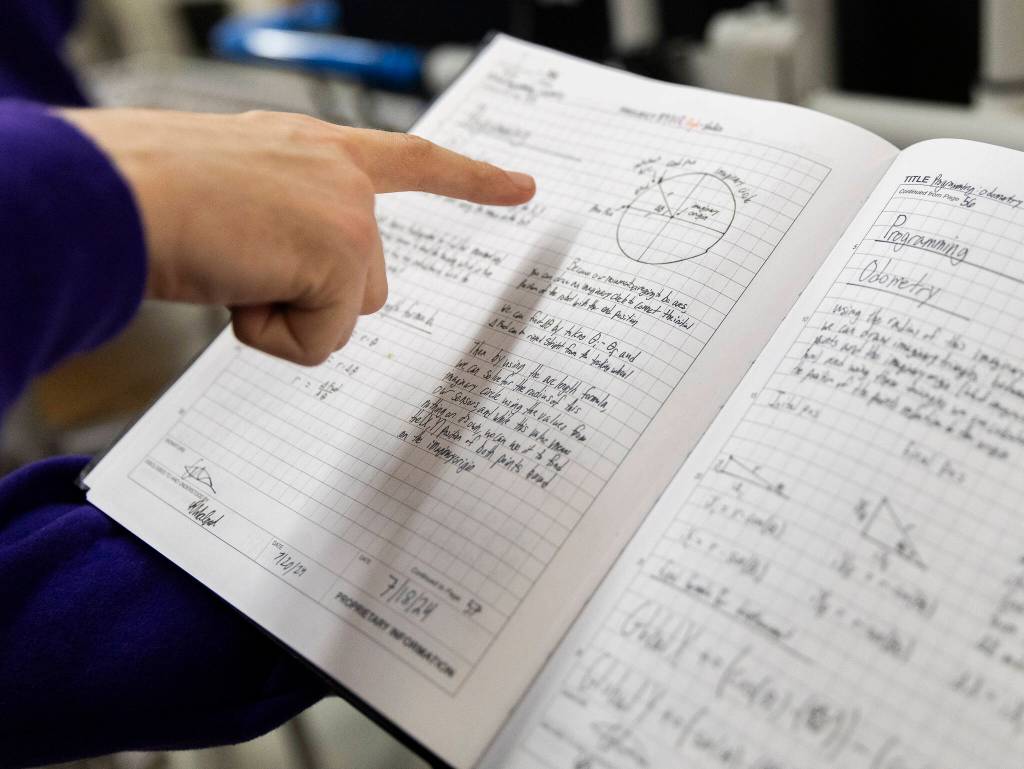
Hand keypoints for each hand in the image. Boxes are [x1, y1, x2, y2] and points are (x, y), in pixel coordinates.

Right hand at [58, 108, 535, 364]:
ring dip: (286, 314)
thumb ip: (291, 228)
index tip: (523, 187)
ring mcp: (346, 212)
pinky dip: (271, 335)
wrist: (117, 191)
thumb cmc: (154, 194)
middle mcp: (341, 172)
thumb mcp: (240, 197)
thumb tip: (299, 287)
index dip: (471, 179)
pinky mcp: (339, 253)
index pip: (413, 160)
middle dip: (309, 298)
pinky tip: (234, 286)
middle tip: (242, 265)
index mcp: (317, 150)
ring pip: (347, 313)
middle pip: (366, 283)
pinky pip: (320, 340)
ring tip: (230, 269)